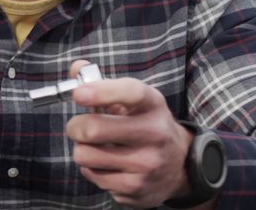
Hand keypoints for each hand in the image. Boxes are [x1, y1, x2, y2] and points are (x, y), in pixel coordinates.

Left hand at [65, 60, 198, 208]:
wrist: (179, 165)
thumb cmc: (145, 124)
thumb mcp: (132, 100)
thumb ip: (101, 83)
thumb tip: (76, 68)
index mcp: (152, 105)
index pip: (129, 92)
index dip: (99, 92)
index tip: (77, 94)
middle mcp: (155, 134)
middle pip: (93, 129)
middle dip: (75, 126)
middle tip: (80, 127)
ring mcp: (147, 164)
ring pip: (84, 154)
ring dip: (83, 149)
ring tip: (97, 146)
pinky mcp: (137, 188)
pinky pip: (92, 175)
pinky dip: (92, 169)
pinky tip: (108, 164)